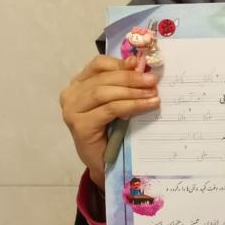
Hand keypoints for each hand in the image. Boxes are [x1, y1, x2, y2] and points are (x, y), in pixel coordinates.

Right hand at [60, 55, 159, 188]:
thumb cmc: (111, 129)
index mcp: (78, 83)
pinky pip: (110, 109)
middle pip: (104, 78)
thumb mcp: (118, 100)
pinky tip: (146, 106)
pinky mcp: (80, 125)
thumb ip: (122, 82)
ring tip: (153, 94)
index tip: (142, 66)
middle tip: (153, 81)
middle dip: (131, 78)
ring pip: (105, 93)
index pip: (98, 64)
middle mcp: (71, 95)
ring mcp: (72, 110)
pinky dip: (131, 105)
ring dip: (133, 92)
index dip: (120, 63)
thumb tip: (136, 61)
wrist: (105, 163)